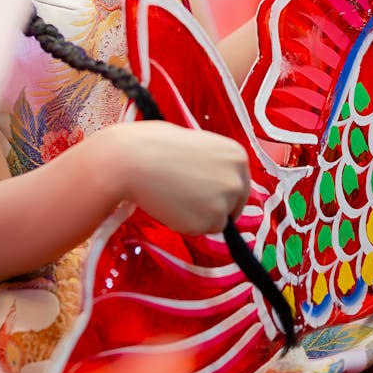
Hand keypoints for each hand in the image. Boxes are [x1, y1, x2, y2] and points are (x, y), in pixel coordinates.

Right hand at [106, 122, 249, 235]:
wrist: (132, 160)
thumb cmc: (155, 145)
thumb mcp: (194, 143)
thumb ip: (212, 161)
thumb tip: (214, 180)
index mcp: (237, 155)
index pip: (240, 183)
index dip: (221, 189)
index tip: (205, 189)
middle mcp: (237, 179)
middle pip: (234, 204)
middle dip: (214, 204)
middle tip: (186, 194)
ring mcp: (225, 202)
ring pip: (217, 220)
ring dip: (198, 214)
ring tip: (174, 193)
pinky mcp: (208, 223)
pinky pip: (200, 230)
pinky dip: (186, 223)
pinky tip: (170, 204)